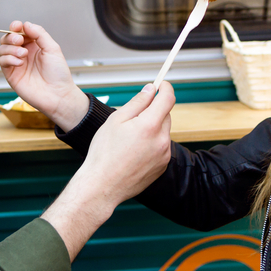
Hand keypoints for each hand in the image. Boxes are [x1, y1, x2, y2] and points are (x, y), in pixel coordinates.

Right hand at [0, 21, 88, 130]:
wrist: (57, 94)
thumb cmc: (58, 74)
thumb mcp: (53, 48)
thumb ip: (39, 34)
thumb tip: (26, 24)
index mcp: (34, 45)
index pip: (19, 31)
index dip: (15, 27)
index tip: (17, 26)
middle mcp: (24, 53)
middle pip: (7, 39)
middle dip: (11, 37)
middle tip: (19, 41)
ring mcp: (16, 64)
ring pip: (2, 49)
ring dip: (11, 48)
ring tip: (23, 54)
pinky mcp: (11, 75)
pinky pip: (2, 62)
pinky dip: (8, 58)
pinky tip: (19, 62)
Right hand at [79, 82, 175, 207]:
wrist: (103, 185)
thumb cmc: (104, 153)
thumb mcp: (116, 120)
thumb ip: (137, 102)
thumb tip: (151, 90)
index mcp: (150, 126)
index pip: (168, 99)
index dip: (166, 88)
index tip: (162, 84)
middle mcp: (161, 140)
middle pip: (165, 115)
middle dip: (154, 111)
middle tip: (134, 117)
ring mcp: (164, 155)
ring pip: (163, 132)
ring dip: (152, 129)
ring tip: (130, 139)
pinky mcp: (162, 166)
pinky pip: (161, 148)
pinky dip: (152, 144)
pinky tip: (134, 152)